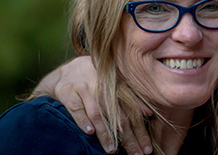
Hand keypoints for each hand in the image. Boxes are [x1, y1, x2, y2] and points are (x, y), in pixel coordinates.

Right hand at [33, 56, 152, 154]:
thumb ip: (132, 97)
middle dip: (128, 138)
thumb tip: (149, 113)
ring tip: (112, 149)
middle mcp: (103, 87)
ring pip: (98, 114)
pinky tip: (89, 132)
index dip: (141, 131)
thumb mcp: (115, 85)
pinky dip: (83, 120)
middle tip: (136, 154)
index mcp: (118, 86)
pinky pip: (77, 108)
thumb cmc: (96, 81)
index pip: (133, 112)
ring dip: (105, 133)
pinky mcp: (69, 92)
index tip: (146, 148)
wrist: (68, 71)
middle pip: (118, 116)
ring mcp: (85, 89)